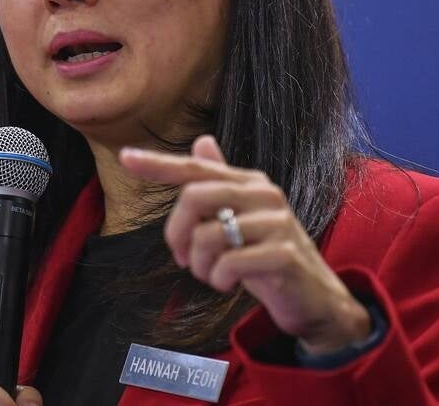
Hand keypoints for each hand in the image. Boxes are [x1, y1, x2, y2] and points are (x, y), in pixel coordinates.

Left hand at [119, 135, 370, 353]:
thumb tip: (202, 140)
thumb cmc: (267, 255)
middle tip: (181, 259)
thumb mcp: (240, 218)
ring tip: (211, 275)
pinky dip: (218, 279)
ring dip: (199, 265)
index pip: (195, 168)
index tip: (124, 157)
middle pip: (194, 197)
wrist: (314, 298)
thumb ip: (220, 184)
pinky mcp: (284, 254)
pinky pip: (229, 263)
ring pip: (207, 235)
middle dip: (176, 233)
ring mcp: (276, 223)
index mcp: (248, 182)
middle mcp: (264, 194)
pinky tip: (228, 284)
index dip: (158, 164)